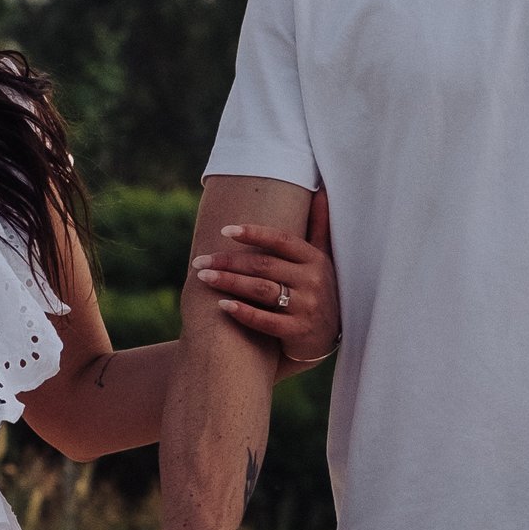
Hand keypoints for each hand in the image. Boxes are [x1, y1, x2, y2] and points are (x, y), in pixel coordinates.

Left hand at [194, 188, 339, 373]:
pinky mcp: (298, 332)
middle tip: (200, 261)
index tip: (225, 230)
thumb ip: (319, 226)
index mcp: (315, 259)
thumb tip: (321, 191)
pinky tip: (222, 305)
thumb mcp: (324, 258)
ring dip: (229, 282)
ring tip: (203, 278)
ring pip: (261, 290)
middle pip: (264, 265)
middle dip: (228, 261)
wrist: (328, 339)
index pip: (281, 240)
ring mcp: (306, 307)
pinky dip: (243, 312)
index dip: (254, 233)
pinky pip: (265, 321)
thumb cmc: (320, 291)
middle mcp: (312, 281)